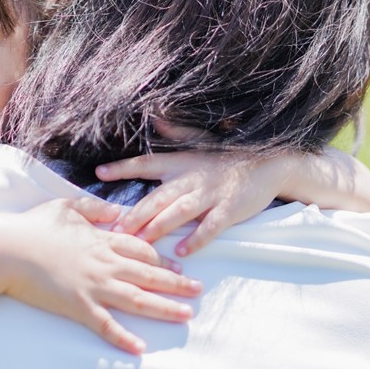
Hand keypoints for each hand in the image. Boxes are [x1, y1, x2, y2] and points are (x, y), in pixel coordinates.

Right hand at [1, 197, 201, 353]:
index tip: (176, 265)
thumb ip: (93, 208)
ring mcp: (93, 286)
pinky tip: (140, 348)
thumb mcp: (65, 206)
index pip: (141, 249)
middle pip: (149, 274)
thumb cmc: (33, 227)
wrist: (8, 250)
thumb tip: (115, 211)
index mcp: (101, 240)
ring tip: (186, 314)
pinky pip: (106, 326)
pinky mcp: (79, 306)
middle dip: (176, 283)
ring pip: (138, 299)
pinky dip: (124, 338)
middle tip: (197, 289)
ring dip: (165, 308)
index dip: (161, 257)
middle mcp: (104, 263)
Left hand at [96, 151, 290, 256]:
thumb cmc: (229, 156)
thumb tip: (155, 117)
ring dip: (159, 226)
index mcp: (182, 161)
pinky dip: (196, 239)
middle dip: (136, 213)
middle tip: (117, 228)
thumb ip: (177, 132)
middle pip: (158, 196)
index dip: (123, 167)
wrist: (269, 163)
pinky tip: (182, 251)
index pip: (147, 163)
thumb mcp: (201, 141)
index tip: (100, 172)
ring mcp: (211, 194)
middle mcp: (192, 177)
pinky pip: (210, 227)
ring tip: (141, 240)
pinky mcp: (230, 209)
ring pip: (180, 211)